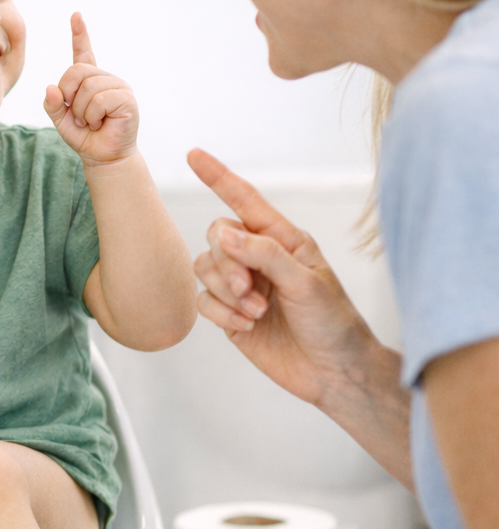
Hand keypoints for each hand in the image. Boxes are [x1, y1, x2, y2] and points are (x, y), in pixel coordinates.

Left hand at [43, 13, 138, 164]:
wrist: (104, 157)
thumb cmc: (84, 137)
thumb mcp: (60, 120)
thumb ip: (53, 104)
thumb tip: (51, 88)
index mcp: (89, 80)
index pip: (83, 53)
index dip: (80, 34)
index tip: (76, 15)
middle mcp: (105, 79)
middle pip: (76, 71)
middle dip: (69, 96)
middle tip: (78, 116)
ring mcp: (118, 87)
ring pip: (87, 87)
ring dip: (82, 111)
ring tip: (91, 122)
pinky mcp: (127, 99)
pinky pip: (99, 99)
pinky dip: (93, 116)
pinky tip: (101, 123)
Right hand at [188, 148, 381, 406]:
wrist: (335, 374)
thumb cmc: (334, 324)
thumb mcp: (307, 283)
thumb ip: (265, 255)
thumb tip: (224, 234)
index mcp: (283, 240)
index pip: (245, 200)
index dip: (218, 177)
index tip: (193, 154)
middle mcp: (259, 257)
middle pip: (216, 236)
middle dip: (227, 263)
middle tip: (249, 290)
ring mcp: (242, 286)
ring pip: (205, 268)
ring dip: (225, 291)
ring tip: (255, 312)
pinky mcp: (229, 314)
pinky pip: (203, 301)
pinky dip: (220, 313)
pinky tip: (246, 326)